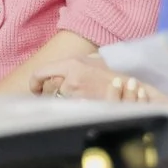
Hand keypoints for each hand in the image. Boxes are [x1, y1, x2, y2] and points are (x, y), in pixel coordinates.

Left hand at [30, 54, 163, 104]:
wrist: (132, 87)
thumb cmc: (112, 72)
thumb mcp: (92, 59)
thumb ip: (73, 63)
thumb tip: (56, 69)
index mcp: (71, 64)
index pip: (40, 72)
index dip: (34, 82)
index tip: (35, 88)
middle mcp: (71, 79)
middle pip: (49, 89)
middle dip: (51, 93)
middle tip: (57, 96)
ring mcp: (78, 94)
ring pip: (60, 100)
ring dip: (65, 101)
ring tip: (79, 98)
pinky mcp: (85, 106)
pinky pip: (71, 108)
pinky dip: (74, 108)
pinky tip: (83, 106)